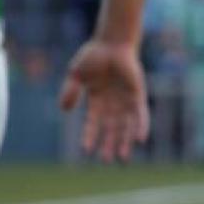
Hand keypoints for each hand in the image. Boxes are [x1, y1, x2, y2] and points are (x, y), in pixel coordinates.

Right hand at [58, 40, 149, 162]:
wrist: (112, 42)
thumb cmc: (93, 56)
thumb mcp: (76, 75)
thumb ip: (70, 91)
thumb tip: (63, 110)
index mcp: (96, 101)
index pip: (92, 123)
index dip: (89, 136)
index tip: (86, 149)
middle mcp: (112, 104)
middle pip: (110, 129)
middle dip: (108, 145)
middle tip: (106, 160)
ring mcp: (126, 101)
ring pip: (126, 126)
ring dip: (124, 141)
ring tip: (123, 158)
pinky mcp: (138, 96)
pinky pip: (141, 115)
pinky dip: (140, 126)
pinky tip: (140, 139)